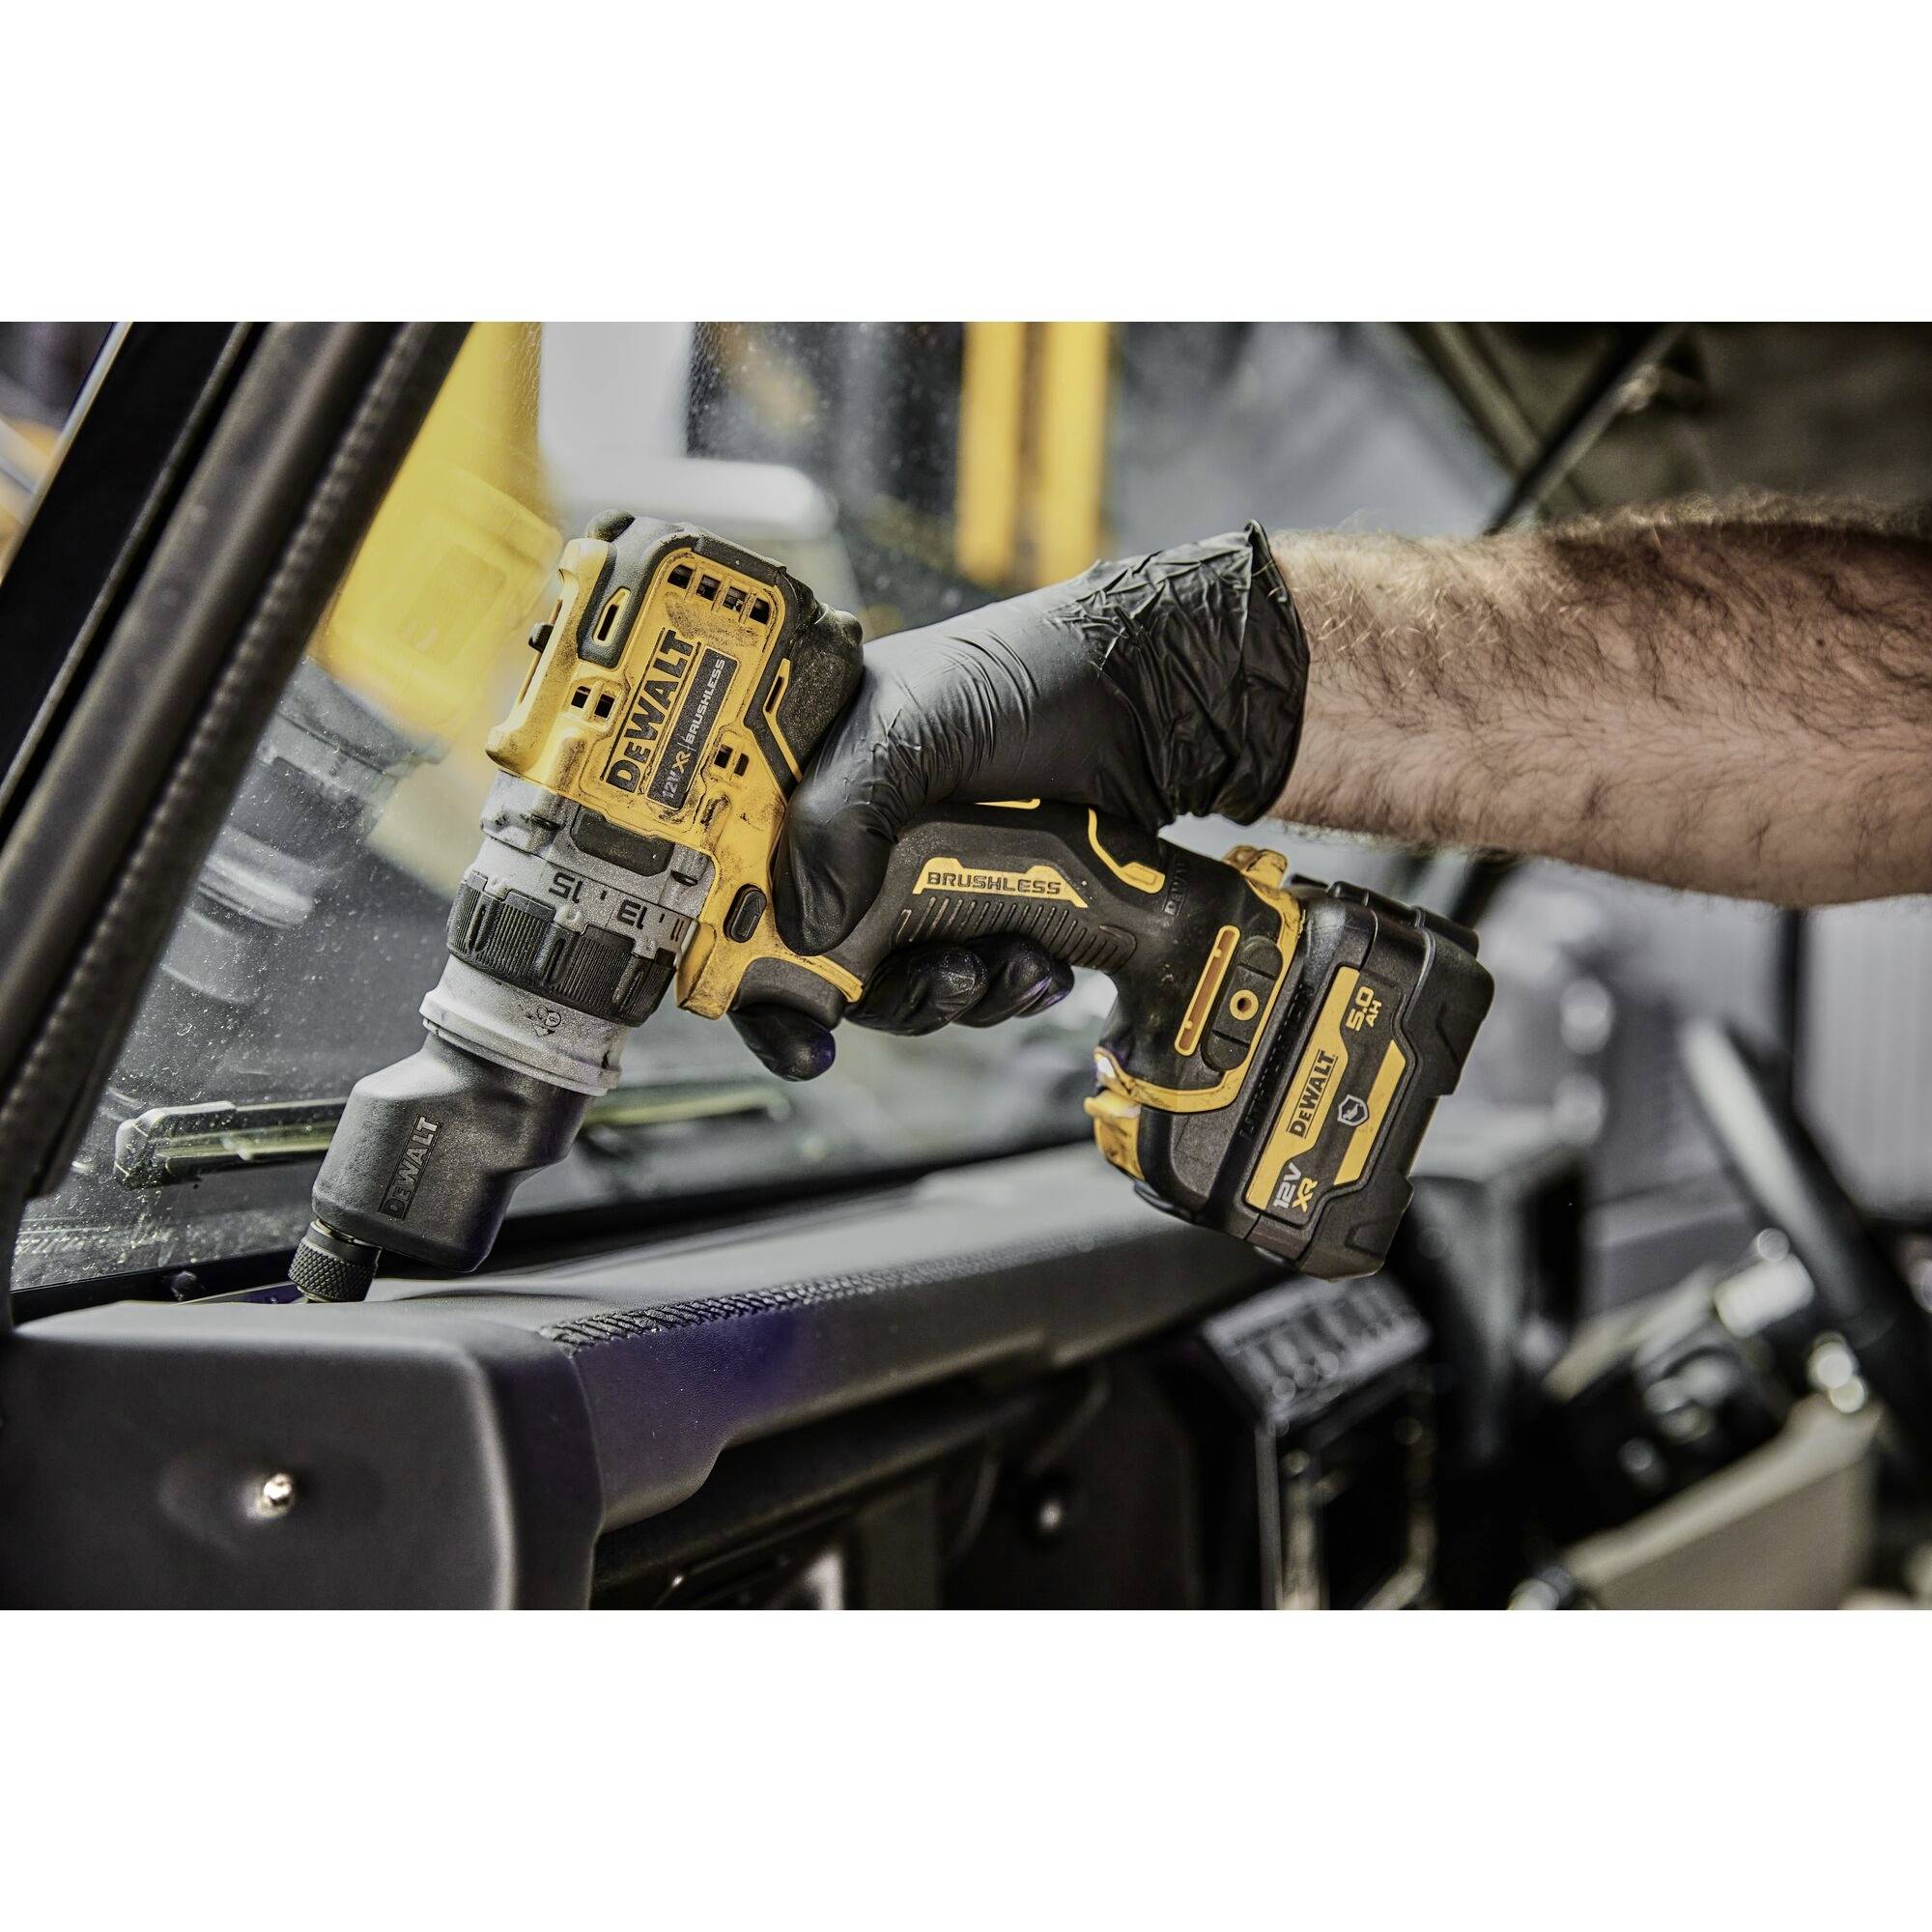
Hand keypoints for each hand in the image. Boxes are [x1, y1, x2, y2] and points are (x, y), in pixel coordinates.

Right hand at [729, 525, 1307, 1078]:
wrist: (1146, 698)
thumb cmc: (1019, 675)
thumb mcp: (909, 724)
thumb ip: (840, 815)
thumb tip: (805, 932)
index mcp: (801, 785)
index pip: (735, 886)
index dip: (742, 963)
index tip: (790, 1024)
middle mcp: (850, 842)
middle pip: (817, 961)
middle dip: (875, 996)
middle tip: (937, 985)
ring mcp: (919, 886)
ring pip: (901, 986)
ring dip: (952, 997)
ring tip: (1003, 966)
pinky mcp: (986, 915)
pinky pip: (974, 984)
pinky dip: (1005, 989)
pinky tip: (1044, 965)